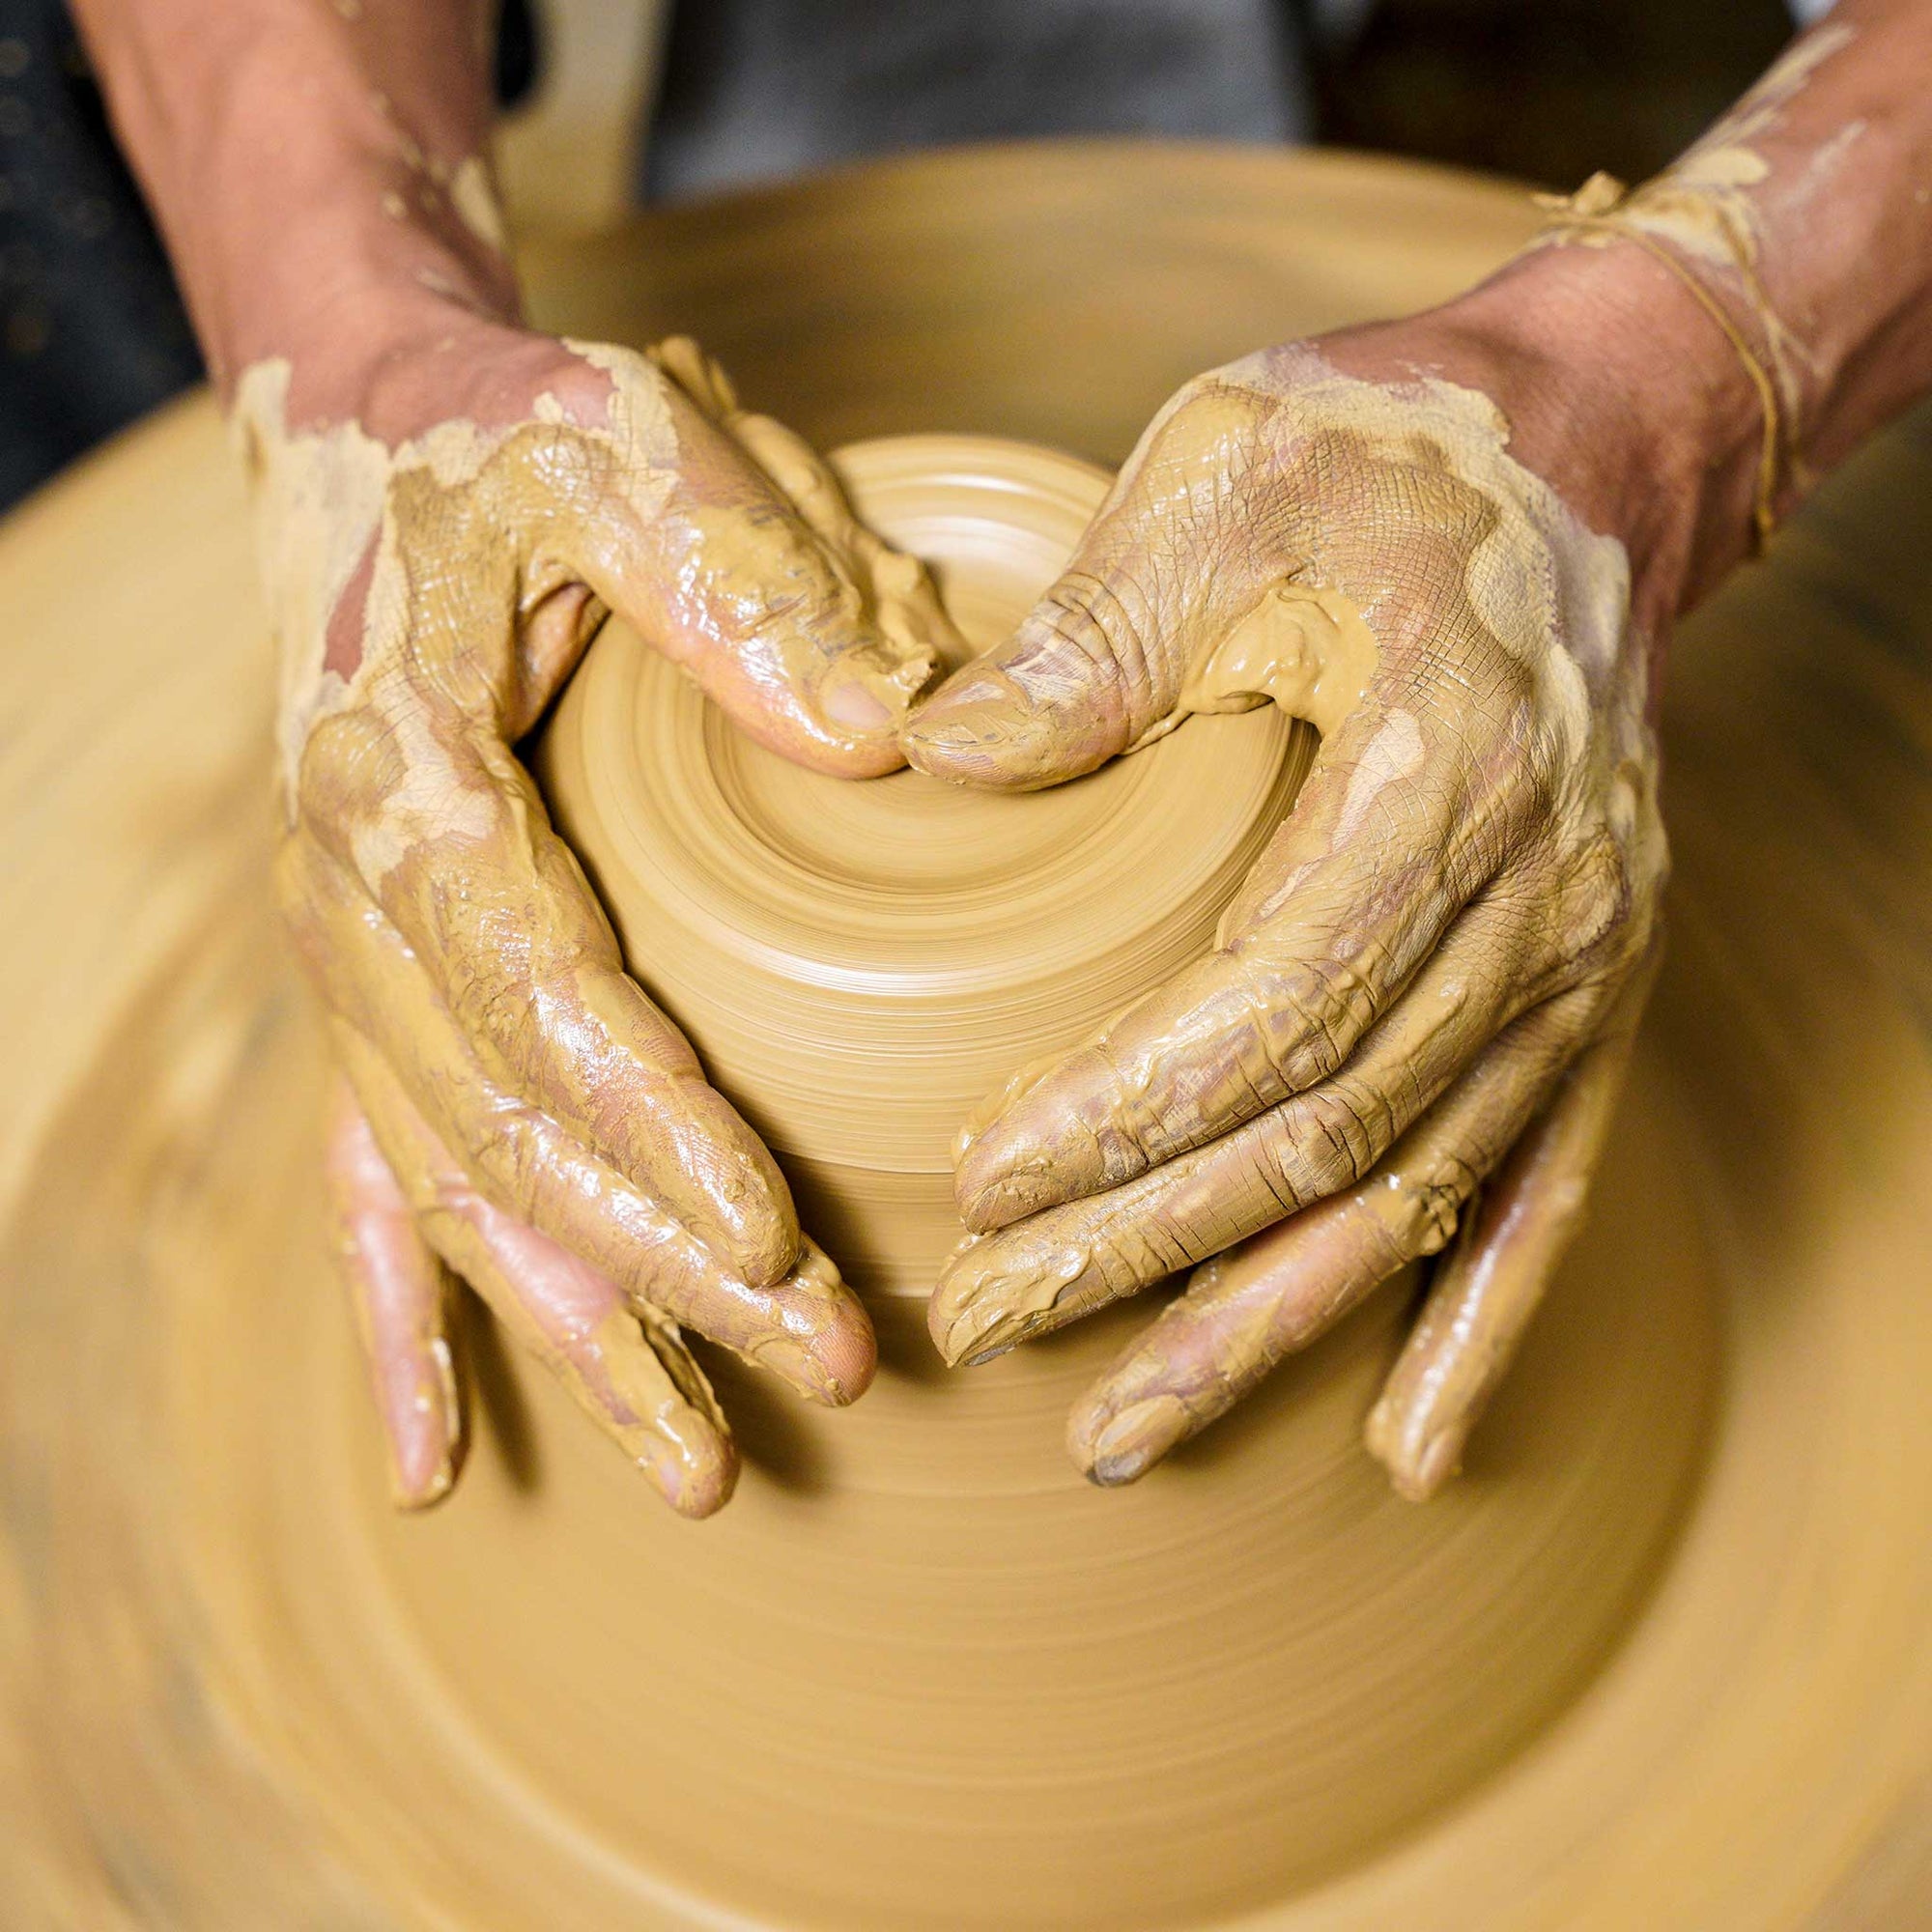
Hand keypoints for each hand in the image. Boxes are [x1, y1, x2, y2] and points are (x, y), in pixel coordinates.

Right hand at [256, 316, 956, 1512]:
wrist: (362, 437)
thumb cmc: (504, 441)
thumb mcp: (622, 448)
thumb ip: (733, 582)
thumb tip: (884, 734)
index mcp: (400, 771)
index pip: (530, 982)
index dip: (645, 1119)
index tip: (775, 1234)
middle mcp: (352, 897)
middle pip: (505, 1125)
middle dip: (662, 1265)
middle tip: (822, 1369)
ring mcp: (353, 962)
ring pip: (457, 1186)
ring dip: (578, 1329)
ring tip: (698, 1466)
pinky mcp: (373, 992)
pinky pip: (371, 1180)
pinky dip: (404, 1324)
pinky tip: (434, 1460)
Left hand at [906, 300, 1671, 1500]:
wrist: (1594, 446)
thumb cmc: (1392, 450)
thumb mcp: (1226, 479)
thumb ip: (1092, 636)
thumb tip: (936, 761)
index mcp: (1445, 773)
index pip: (1272, 1006)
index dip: (1126, 1119)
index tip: (979, 1184)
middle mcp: (1542, 899)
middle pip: (1331, 1131)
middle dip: (1152, 1248)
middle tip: (988, 1326)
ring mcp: (1582, 962)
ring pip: (1418, 1192)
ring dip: (1270, 1326)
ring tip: (1128, 1432)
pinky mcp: (1589, 990)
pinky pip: (1542, 1189)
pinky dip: (1476, 1325)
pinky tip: (1405, 1446)